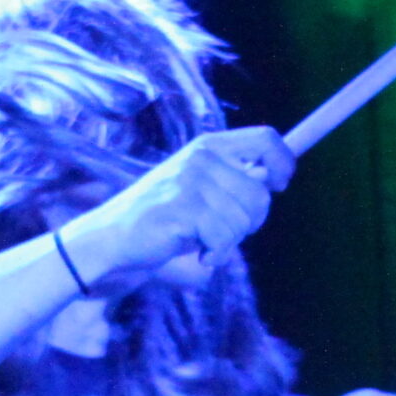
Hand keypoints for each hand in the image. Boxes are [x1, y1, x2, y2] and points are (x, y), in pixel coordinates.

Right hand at [57, 127, 294, 292]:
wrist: (112, 238)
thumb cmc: (162, 218)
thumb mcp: (199, 188)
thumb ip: (233, 180)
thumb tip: (274, 176)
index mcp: (208, 146)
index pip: (266, 139)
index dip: (283, 163)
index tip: (279, 185)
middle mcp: (201, 157)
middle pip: (260, 192)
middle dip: (251, 222)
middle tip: (224, 233)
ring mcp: (191, 180)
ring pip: (245, 219)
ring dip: (229, 242)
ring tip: (204, 242)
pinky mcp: (183, 207)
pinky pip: (224, 238)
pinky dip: (216, 255)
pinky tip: (200, 255)